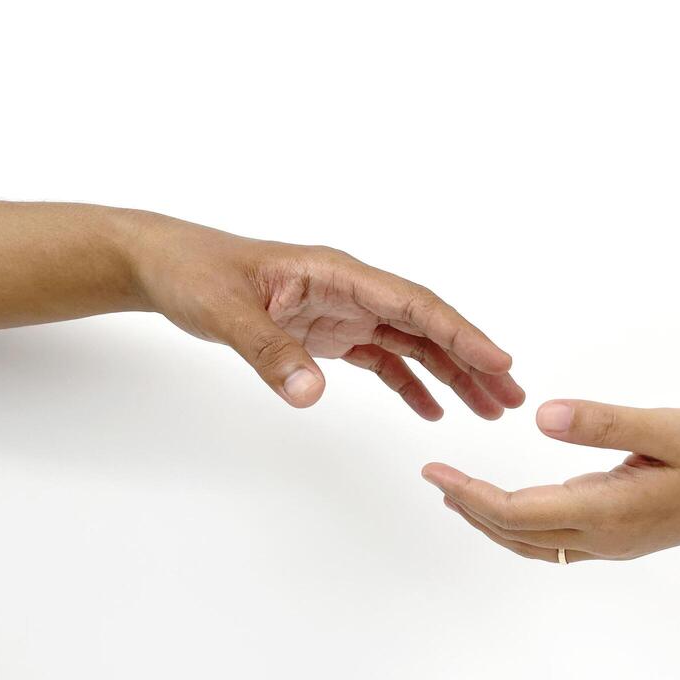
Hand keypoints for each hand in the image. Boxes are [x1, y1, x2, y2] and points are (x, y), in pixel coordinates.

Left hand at [129, 212, 523, 416]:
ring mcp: (344, 312)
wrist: (168, 268)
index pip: (414, 303)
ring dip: (452, 375)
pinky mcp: (331, 333)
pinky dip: (409, 384)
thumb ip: (269, 352)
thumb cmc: (195, 273)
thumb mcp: (226, 312)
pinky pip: (383, 360)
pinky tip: (430, 411)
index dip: (461, 333)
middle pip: (428, 326)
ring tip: (487, 409)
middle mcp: (352, 291)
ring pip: (413, 344)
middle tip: (512, 397)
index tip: (499, 362)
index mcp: (339, 273)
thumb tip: (312, 396)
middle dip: (473, 360)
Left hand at [422, 399, 679, 561]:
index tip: (434, 472)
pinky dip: (523, 527)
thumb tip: (540, 417)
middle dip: (470, 508)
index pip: (516, 512)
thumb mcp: (667, 428)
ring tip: (461, 498)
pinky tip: (517, 509)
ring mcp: (615, 543)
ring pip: (535, 543)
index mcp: (608, 511)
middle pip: (517, 533)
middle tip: (435, 478)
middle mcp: (605, 537)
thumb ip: (603, 423)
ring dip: (493, 523)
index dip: (469, 494)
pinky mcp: (626, 537)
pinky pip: (557, 541)